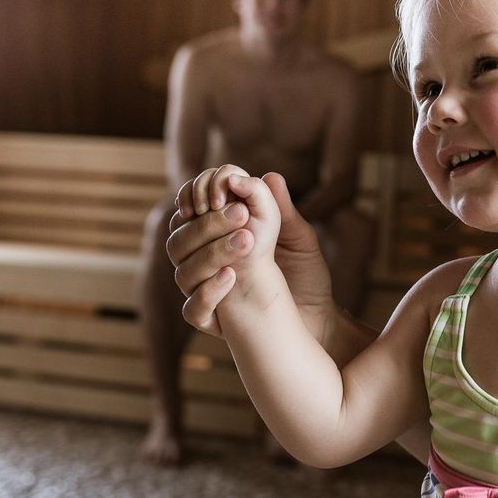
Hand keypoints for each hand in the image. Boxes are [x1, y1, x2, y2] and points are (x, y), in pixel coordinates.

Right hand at [169, 171, 334, 337]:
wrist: (318, 320)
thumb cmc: (307, 277)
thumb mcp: (299, 239)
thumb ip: (280, 210)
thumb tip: (270, 176)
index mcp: (218, 236)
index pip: (189, 209)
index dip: (196, 195)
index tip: (222, 193)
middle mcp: (204, 262)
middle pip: (180, 238)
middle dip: (208, 224)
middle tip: (242, 215)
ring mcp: (205, 292)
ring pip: (183, 271)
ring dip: (212, 252)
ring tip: (247, 241)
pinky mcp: (213, 321)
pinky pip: (193, 310)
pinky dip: (209, 291)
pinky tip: (231, 276)